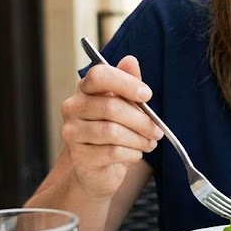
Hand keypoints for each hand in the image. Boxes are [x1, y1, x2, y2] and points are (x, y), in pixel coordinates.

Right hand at [60, 55, 163, 198]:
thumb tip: (130, 61)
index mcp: (85, 90)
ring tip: (149, 143)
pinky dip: (131, 153)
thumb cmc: (115, 133)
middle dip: (142, 120)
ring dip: (139, 139)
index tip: (147, 95)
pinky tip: (136, 154)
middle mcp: (73, 108)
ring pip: (112, 132)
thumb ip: (128, 83)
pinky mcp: (79, 156)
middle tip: (157, 130)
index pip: (99, 75)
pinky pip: (112, 152)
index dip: (125, 83)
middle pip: (111, 107)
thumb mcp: (125, 106)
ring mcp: (72, 132)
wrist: (99, 169)